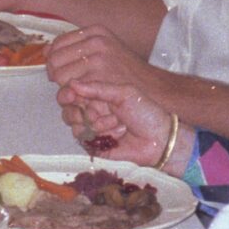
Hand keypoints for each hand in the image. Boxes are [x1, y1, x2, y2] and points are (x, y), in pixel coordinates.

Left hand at [44, 24, 162, 104]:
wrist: (152, 88)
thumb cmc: (128, 72)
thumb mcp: (106, 50)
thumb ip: (77, 48)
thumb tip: (46, 51)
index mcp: (96, 31)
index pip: (58, 43)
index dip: (54, 59)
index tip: (59, 70)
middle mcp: (96, 42)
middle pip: (54, 59)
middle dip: (55, 74)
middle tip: (66, 85)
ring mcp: (97, 59)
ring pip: (59, 75)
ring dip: (63, 87)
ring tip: (77, 92)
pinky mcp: (98, 78)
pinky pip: (70, 88)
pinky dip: (73, 96)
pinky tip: (84, 98)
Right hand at [57, 75, 173, 164]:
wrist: (159, 140)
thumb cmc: (146, 113)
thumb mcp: (124, 93)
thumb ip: (97, 88)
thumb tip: (72, 83)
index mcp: (99, 95)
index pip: (74, 91)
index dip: (68, 93)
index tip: (70, 95)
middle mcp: (93, 110)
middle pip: (69, 108)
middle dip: (79, 110)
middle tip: (94, 112)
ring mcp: (93, 128)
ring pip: (74, 124)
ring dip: (93, 123)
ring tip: (114, 123)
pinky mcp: (94, 145)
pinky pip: (82, 139)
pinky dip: (97, 136)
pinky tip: (114, 136)